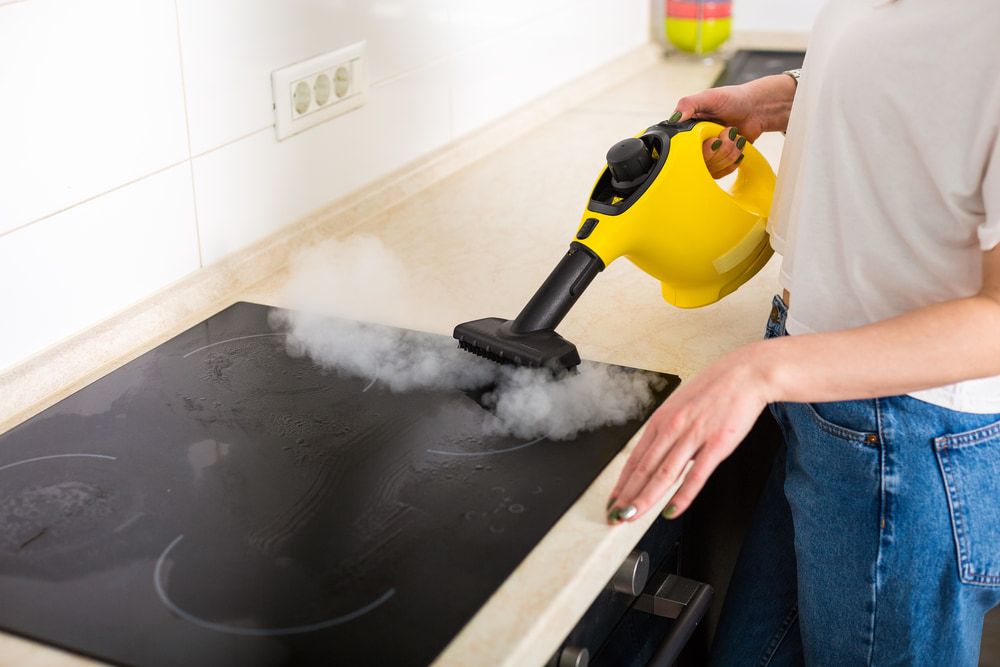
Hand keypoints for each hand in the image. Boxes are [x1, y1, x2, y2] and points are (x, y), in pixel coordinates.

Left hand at [606, 344, 772, 522]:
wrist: (746, 375)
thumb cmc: (715, 388)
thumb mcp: (681, 405)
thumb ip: (669, 431)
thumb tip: (660, 454)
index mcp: (661, 419)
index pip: (635, 458)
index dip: (622, 483)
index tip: (613, 500)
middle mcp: (672, 428)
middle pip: (643, 469)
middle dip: (626, 496)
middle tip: (615, 516)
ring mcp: (693, 437)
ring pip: (663, 474)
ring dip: (645, 499)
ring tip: (632, 516)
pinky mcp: (716, 445)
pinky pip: (695, 476)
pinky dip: (681, 496)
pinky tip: (670, 511)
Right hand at [668, 74, 795, 178]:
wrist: (756, 108)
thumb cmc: (732, 99)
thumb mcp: (708, 97)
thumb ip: (688, 104)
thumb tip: (674, 119)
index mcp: (686, 129)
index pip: (681, 149)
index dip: (700, 147)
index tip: (714, 139)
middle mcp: (694, 143)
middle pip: (698, 162)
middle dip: (720, 149)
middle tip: (729, 132)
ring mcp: (706, 154)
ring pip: (711, 168)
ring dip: (729, 152)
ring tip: (735, 136)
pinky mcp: (718, 163)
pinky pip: (720, 173)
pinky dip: (733, 159)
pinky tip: (737, 145)